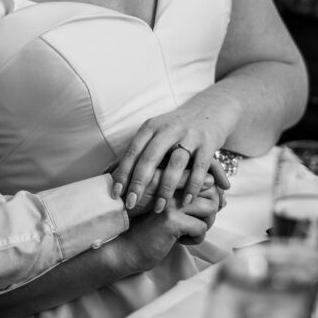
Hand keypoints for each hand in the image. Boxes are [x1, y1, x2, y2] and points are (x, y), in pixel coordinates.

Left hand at [111, 106, 230, 213]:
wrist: (210, 110)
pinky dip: (193, 186)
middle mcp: (169, 129)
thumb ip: (136, 151)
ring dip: (165, 189)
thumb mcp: (154, 132)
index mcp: (151, 127)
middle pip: (150, 158)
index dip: (123, 173)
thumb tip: (106, 172)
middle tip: (131, 204)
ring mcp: (190, 136)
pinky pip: (200, 168)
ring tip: (159, 208)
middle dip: (139, 183)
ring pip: (175, 165)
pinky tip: (186, 201)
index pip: (133, 151)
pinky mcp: (208, 143)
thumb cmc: (176, 128)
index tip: (115, 193)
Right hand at [115, 185, 220, 271]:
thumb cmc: (152, 229)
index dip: (214, 194)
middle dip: (212, 211)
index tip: (208, 209)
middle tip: (199, 223)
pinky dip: (196, 238)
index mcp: (169, 177)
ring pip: (210, 207)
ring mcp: (169, 201)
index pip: (206, 176)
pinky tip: (181, 241)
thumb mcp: (172, 209)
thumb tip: (224, 199)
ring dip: (206, 224)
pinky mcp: (170, 220)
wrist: (125, 248)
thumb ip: (194, 200)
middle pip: (212, 191)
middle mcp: (169, 184)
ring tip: (190, 232)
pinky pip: (201, 227)